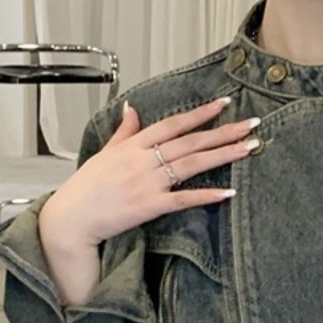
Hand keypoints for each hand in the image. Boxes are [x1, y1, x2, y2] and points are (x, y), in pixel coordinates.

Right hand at [40, 96, 259, 251]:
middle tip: (251, 124)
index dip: (200, 113)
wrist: (71, 218)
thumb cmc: (86, 187)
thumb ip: (124, 131)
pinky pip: (183, 199)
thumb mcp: (105, 152)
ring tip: (249, 148)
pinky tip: (228, 192)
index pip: (173, 124)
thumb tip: (132, 108)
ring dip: (223, 155)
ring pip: (192, 164)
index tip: (224, 103)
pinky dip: (206, 195)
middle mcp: (143, 160)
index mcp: (133, 145)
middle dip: (223, 131)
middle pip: (190, 141)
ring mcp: (147, 183)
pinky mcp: (149, 206)